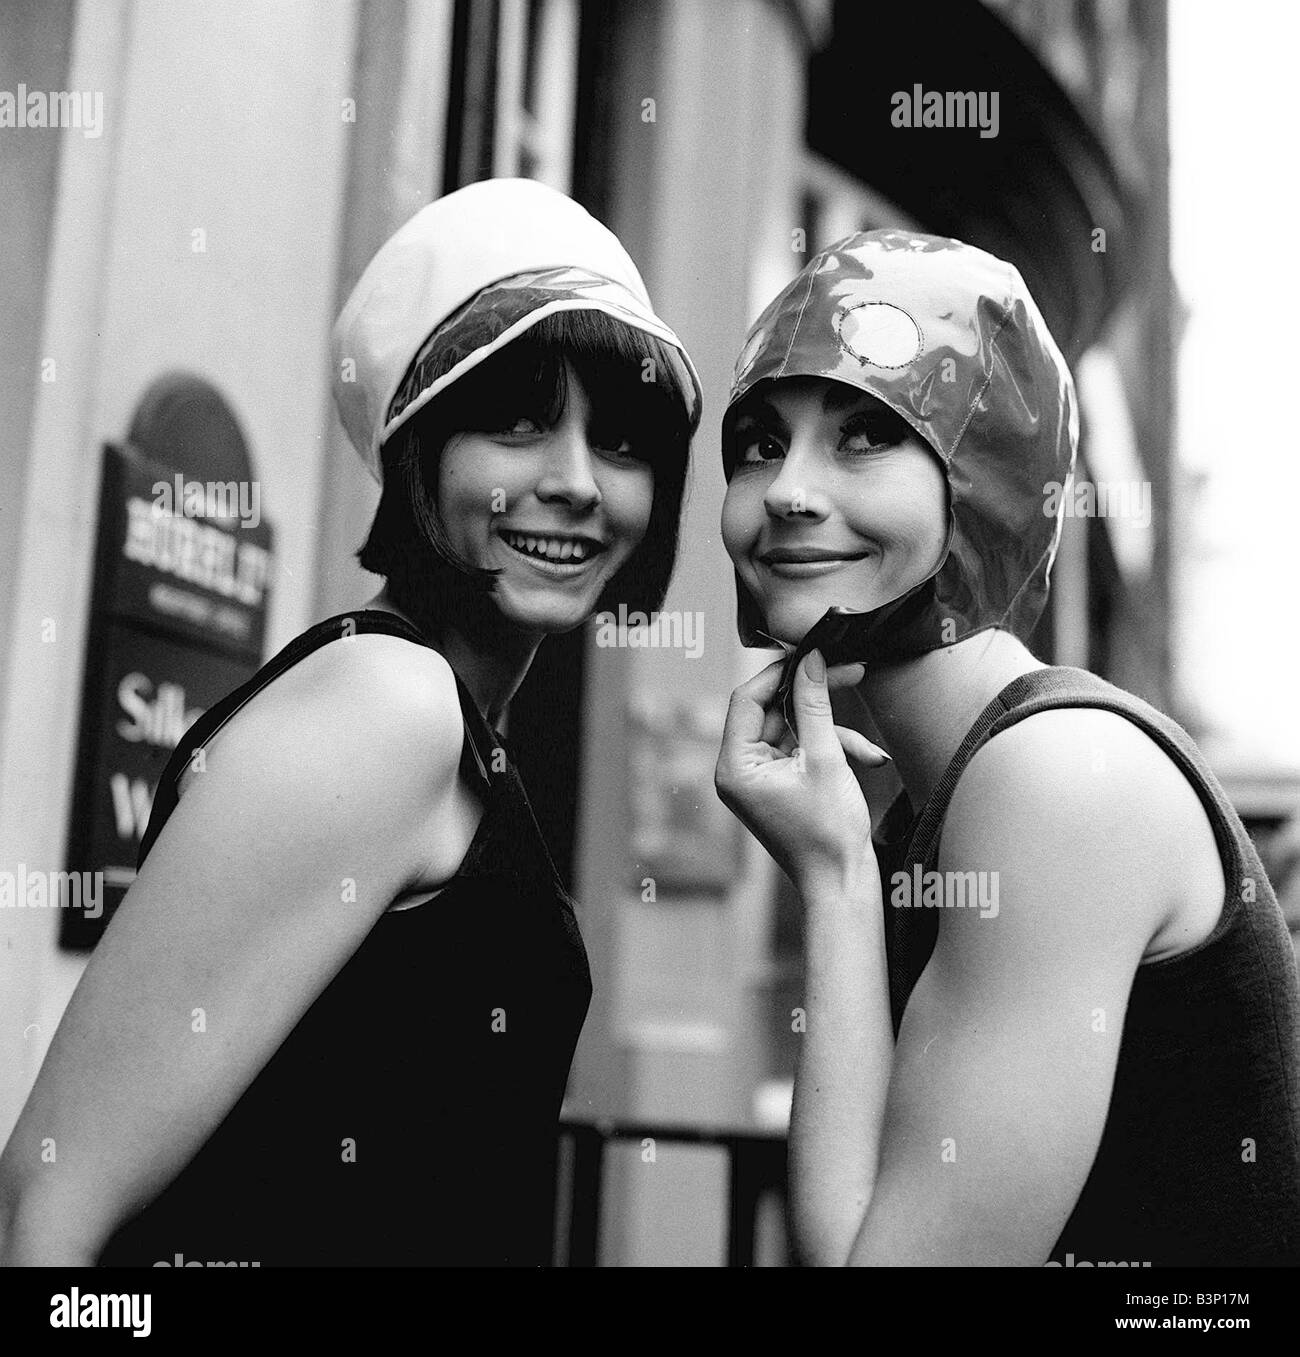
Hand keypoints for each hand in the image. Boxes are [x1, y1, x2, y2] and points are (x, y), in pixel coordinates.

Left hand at [715, 650, 888, 888]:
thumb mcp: (826, 758)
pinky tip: (866, 759)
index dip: (780, 672)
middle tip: (848, 671)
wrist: (843, 885)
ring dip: (831, 731)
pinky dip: (831, 749)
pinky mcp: (779, 784)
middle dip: (813, 698)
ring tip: (866, 750)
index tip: (812, 653)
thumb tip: (810, 659)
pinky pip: (801, 750)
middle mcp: (739, 771)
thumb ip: (814, 704)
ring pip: (792, 730)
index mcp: (735, 766)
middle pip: (771, 711)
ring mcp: (758, 779)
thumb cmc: (830, 833)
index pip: (746, 699)